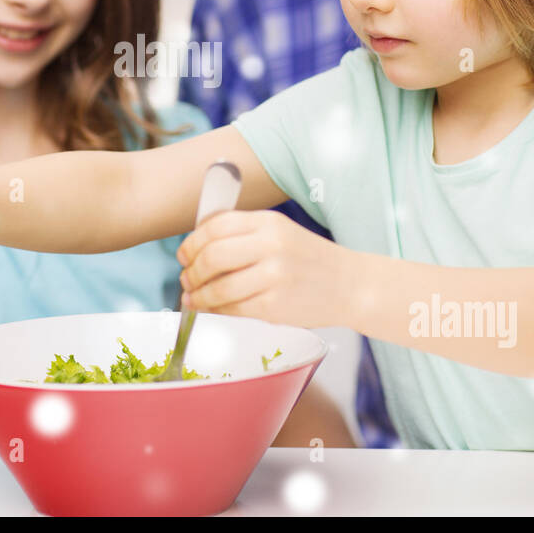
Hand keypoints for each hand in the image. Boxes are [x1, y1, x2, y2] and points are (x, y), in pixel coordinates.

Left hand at [176, 209, 357, 326]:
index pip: (215, 226)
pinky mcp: (275, 306)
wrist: (350, 285)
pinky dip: (215, 310)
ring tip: (192, 297)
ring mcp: (274, 277)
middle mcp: (271, 245)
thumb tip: (196, 247)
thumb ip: (242, 234)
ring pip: (218, 286)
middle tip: (185, 278)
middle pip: (211, 255)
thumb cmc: (309, 259)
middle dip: (190, 270)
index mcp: (269, 222)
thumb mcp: (279, 232)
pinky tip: (211, 308)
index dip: (191, 242)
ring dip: (197, 294)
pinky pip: (232, 309)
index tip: (183, 254)